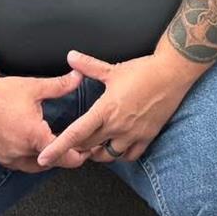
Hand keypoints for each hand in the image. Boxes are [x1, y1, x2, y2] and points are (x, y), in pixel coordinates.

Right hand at [0, 71, 79, 171]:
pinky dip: (34, 160)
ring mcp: (8, 158)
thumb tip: (80, 76)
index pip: (62, 155)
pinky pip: (21, 165)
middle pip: (51, 162)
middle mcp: (20, 152)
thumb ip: (60, 85)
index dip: (78, 154)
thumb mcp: (34, 87)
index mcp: (33, 135)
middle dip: (66, 156)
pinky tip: (40, 150)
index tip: (89, 150)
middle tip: (79, 148)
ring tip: (61, 149)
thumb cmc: (1, 93)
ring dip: (49, 160)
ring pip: (36, 167)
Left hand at [35, 50, 198, 168]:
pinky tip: (116, 147)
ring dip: (98, 153)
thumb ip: (89, 66)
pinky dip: (120, 154)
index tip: (43, 159)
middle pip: (88, 146)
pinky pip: (129, 155)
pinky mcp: (147, 136)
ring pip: (108, 155)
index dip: (58, 147)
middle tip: (71, 146)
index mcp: (106, 109)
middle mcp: (117, 125)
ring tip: (94, 146)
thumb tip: (70, 56)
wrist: (173, 73)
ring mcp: (133, 133)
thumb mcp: (113, 69)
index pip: (76, 133)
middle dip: (77, 149)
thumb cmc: (143, 70)